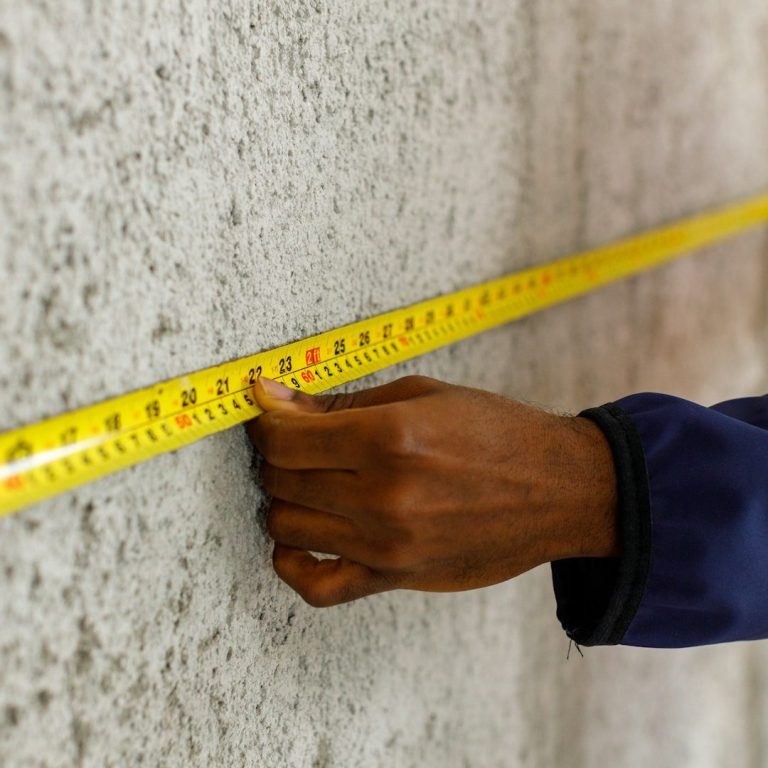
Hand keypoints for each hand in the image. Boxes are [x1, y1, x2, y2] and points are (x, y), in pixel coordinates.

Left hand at [246, 375, 618, 606]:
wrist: (559, 489)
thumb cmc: (495, 432)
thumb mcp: (420, 395)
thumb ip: (340, 403)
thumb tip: (274, 399)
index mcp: (390, 438)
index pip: (284, 438)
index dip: (264, 419)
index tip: (265, 407)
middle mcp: (385, 496)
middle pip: (281, 479)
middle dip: (276, 452)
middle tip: (294, 437)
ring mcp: (388, 545)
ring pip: (286, 527)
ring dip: (284, 497)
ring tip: (307, 478)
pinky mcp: (396, 578)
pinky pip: (318, 588)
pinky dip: (292, 564)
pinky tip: (299, 539)